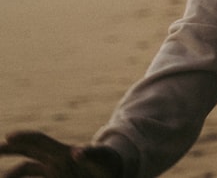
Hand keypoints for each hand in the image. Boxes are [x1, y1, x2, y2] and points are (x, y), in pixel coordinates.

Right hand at [0, 132, 122, 177]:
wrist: (113, 170)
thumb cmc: (107, 162)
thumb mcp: (101, 157)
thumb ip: (91, 154)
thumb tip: (77, 152)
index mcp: (62, 151)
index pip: (39, 140)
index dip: (25, 136)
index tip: (8, 136)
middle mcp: (54, 159)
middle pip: (27, 150)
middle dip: (9, 148)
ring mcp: (54, 169)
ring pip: (26, 168)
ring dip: (12, 173)